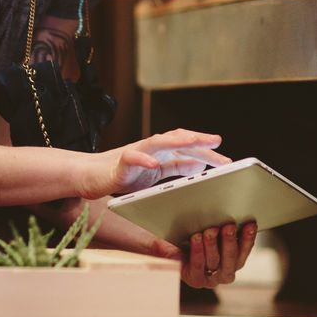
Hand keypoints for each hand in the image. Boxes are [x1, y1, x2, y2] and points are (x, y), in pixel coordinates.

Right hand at [79, 129, 228, 198]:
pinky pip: (132, 158)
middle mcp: (151, 148)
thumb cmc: (124, 174)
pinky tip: (153, 163)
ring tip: (194, 141)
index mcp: (161, 153)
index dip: (206, 151)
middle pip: (178, 140)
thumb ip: (175, 167)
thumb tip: (198, 163)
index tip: (225, 158)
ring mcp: (136, 152)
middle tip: (218, 143)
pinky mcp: (121, 162)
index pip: (187, 149)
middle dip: (198, 141)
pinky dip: (143, 159)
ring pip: (158, 141)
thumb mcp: (156, 173)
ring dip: (176, 140)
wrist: (91, 176)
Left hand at [181, 222, 256, 288]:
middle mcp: (225, 273)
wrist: (172, 249)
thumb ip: (224, 228)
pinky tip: (196, 239)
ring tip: (210, 230)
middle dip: (231, 241)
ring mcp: (210, 279)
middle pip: (231, 259)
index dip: (248, 238)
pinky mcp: (195, 279)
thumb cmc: (193, 238)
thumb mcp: (213, 233)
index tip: (250, 225)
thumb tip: (235, 215)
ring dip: (213, 244)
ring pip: (214, 261)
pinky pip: (197, 265)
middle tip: (229, 227)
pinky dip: (198, 251)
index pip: (244, 251)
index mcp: (234, 261)